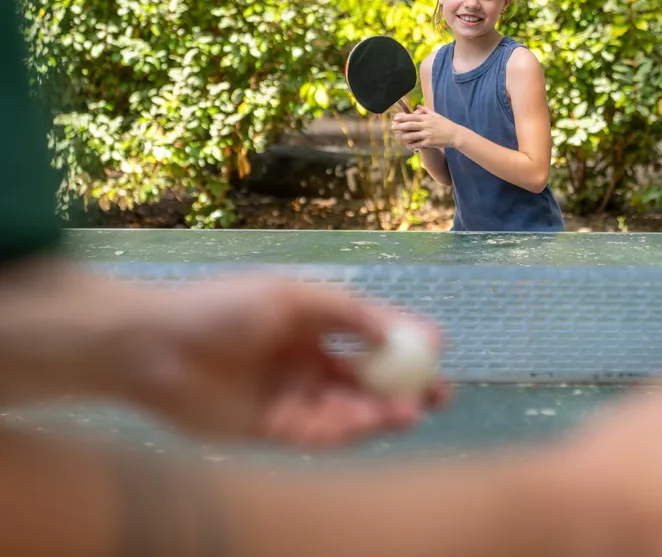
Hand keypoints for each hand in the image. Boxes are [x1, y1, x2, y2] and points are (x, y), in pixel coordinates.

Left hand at [116, 274, 449, 447]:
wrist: (153, 348)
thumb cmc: (223, 308)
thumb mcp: (293, 298)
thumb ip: (349, 315)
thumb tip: (403, 329)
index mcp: (312, 322)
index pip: (368, 334)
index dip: (404, 342)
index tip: (438, 348)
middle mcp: (307, 360)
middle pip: (366, 378)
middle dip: (403, 386)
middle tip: (438, 394)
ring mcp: (292, 396)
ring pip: (349, 409)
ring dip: (382, 411)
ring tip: (412, 411)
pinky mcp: (274, 429)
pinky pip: (321, 433)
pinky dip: (350, 430)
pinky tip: (372, 423)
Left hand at [392, 106, 461, 149]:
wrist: (455, 134)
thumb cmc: (446, 124)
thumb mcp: (436, 115)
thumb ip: (426, 111)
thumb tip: (418, 106)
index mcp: (427, 118)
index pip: (412, 116)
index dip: (402, 117)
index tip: (395, 118)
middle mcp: (426, 126)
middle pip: (410, 125)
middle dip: (399, 126)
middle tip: (392, 127)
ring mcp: (427, 134)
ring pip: (412, 135)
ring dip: (403, 136)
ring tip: (398, 136)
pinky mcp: (429, 143)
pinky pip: (418, 144)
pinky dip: (412, 144)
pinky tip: (407, 145)